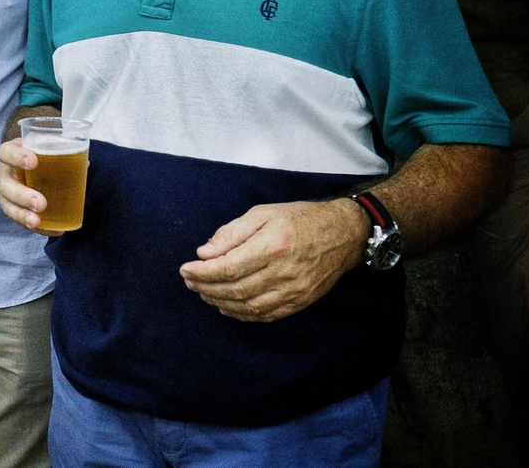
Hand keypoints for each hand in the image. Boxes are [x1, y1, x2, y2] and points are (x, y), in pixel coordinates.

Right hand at [0, 139, 67, 235]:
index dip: (16, 157)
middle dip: (21, 195)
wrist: (35, 165)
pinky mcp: (16, 208)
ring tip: (36, 221)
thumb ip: (62, 150)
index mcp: (10, 153)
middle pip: (6, 186)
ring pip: (8, 206)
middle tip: (40, 203)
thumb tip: (83, 164)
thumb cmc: (41, 153)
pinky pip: (22, 220)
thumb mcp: (47, 145)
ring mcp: (7, 193)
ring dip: (22, 215)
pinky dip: (38, 227)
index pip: (6, 152)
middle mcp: (5, 174)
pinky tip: (54, 230)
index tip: (33, 161)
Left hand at [178, 199, 367, 321]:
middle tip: (189, 281)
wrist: (343, 234)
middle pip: (235, 289)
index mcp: (272, 246)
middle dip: (206, 287)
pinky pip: (266, 315)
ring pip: (248, 306)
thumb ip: (231, 234)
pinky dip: (243, 314)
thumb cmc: (299, 218)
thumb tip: (204, 253)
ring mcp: (294, 291)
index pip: (228, 268)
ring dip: (221, 302)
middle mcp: (283, 272)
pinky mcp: (301, 301)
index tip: (185, 269)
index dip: (202, 273)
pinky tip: (227, 307)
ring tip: (204, 293)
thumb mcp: (262, 214)